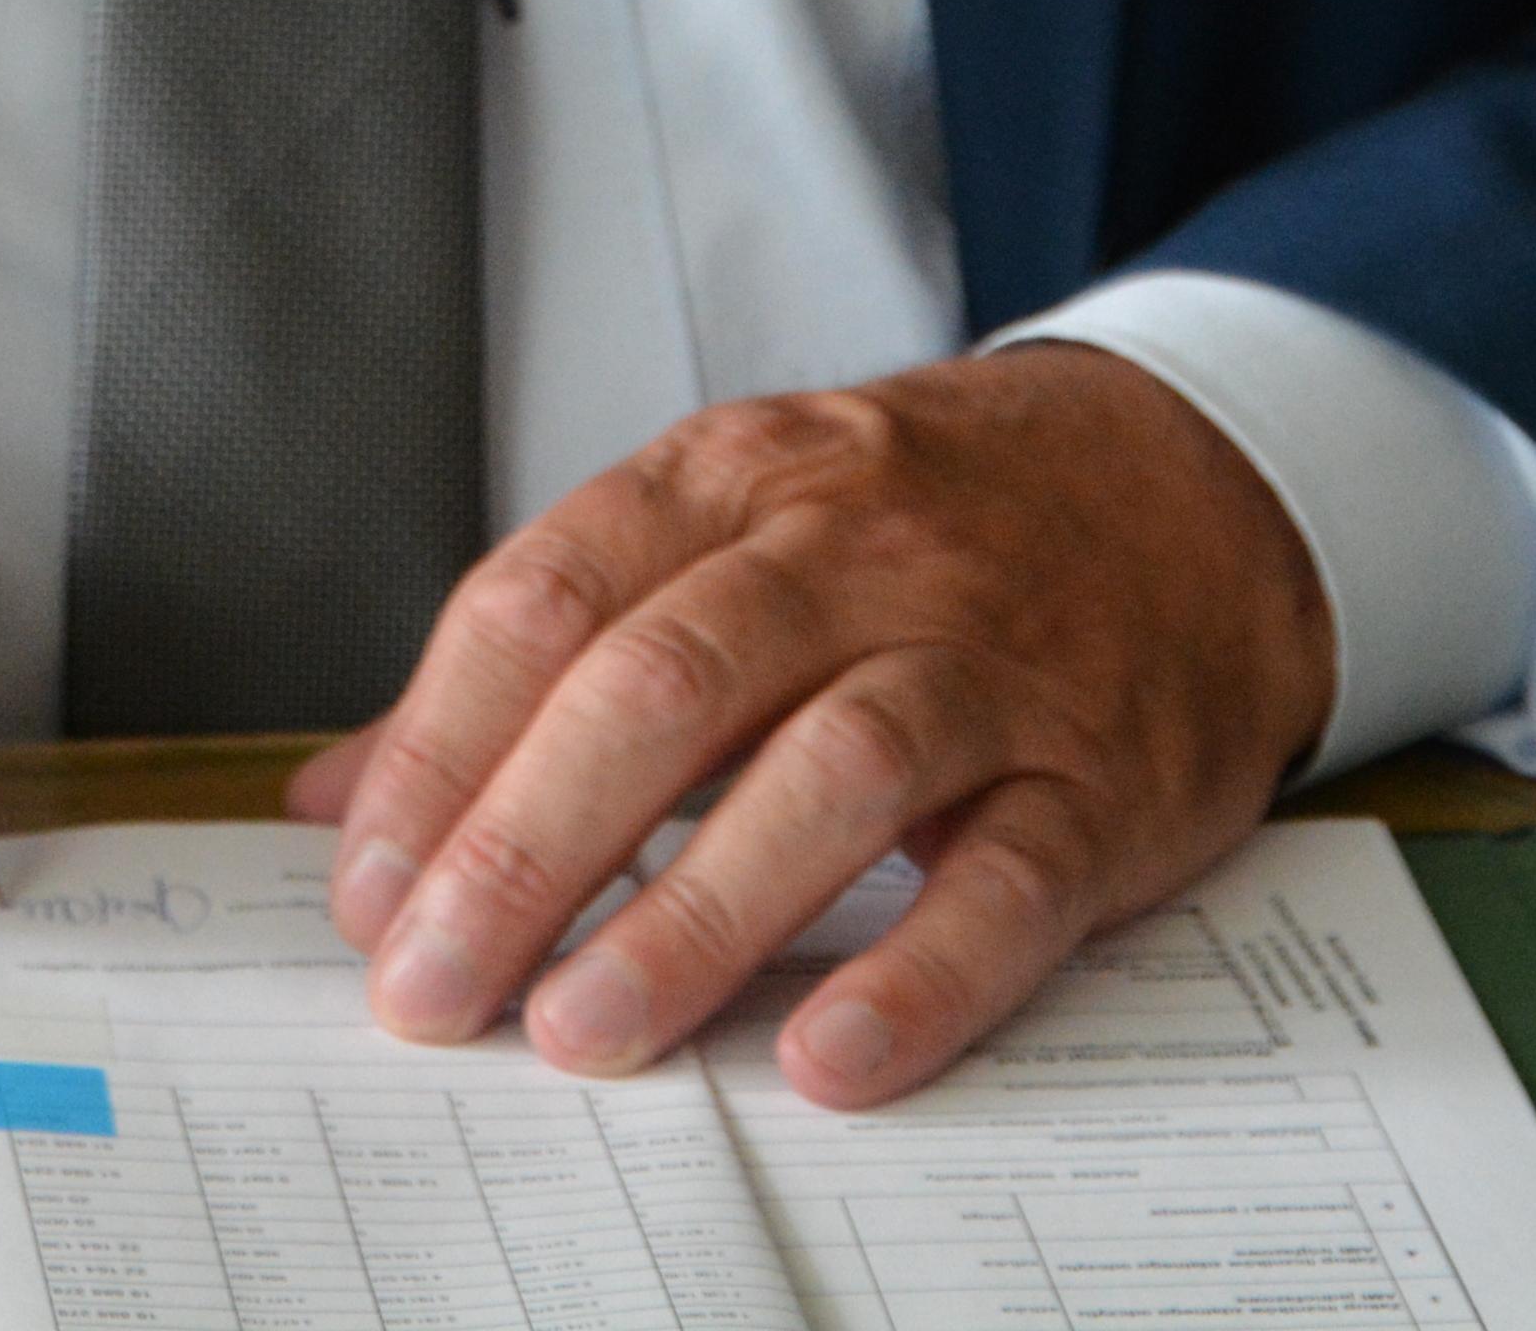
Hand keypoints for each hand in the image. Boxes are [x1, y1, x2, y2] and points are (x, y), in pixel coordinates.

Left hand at [290, 345, 1332, 1108]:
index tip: (367, 893)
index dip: (437, 754)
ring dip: (693, 914)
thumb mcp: (724, 535)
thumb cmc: (923, 531)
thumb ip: (536, 662)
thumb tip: (338, 803)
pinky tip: (830, 1055)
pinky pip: (1010, 876)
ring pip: (829, 769)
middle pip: (663, 684)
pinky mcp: (1100, 772)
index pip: (545, 600)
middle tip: (433, 991)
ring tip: (584, 1033)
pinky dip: (919, 971)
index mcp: (730, 480)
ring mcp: (985, 658)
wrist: (1197, 488)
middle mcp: (852, 549)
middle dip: (525, 848)